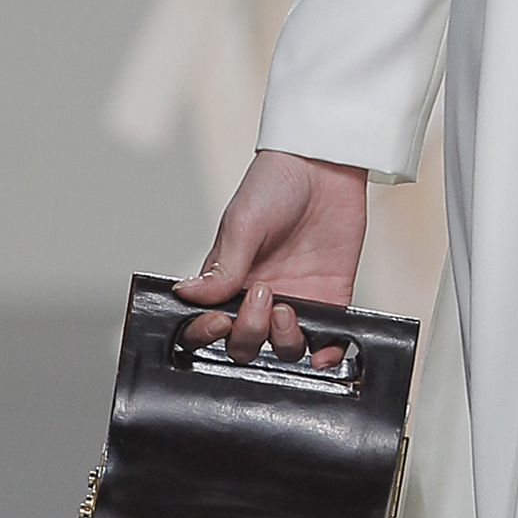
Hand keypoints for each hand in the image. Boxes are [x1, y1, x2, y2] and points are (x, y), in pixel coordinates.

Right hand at [176, 150, 369, 362]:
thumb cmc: (276, 184)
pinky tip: (324, 350)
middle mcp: (258, 297)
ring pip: (283, 349)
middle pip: (244, 345)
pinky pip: (328, 340)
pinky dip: (327, 354)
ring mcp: (295, 299)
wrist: (323, 164)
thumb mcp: (242, 223)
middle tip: (261, 295)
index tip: (218, 321)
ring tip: (288, 308)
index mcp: (229, 280)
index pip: (208, 325)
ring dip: (282, 341)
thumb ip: (222, 267)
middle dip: (249, 332)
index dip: (208, 334)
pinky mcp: (330, 297)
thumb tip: (187, 294)